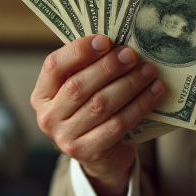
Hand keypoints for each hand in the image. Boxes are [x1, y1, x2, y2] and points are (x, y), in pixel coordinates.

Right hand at [32, 35, 163, 195]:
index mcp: (42, 94)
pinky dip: (139, 106)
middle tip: (131, 55)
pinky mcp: (87, 151)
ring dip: (128, 84)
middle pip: (78, 86)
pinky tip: (154, 92)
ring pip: (100, 105)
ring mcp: (65, 137)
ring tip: (147, 71)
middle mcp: (48, 117)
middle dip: (108, 67)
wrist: (99, 155)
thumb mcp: (81, 91)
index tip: (104, 40)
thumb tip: (116, 43)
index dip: (79, 51)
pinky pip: (117, 124)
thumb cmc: (89, 112)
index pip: (53, 66)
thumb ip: (87, 69)